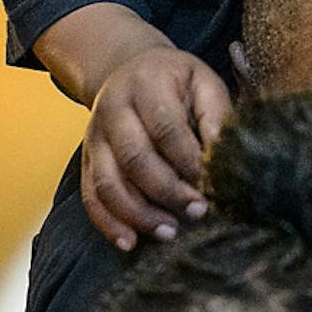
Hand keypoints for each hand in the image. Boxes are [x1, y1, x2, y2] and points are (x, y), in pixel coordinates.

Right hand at [81, 47, 231, 252]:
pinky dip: (108, 223)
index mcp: (146, 84)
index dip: (189, 161)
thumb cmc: (175, 80)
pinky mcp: (88, 159)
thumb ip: (216, 115)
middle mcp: (113, 109)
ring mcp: (94, 136)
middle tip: (197, 212)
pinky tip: (130, 242)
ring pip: (109, 182)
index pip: (166, 128)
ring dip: (139, 214)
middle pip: (135, 158)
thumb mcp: (202, 81)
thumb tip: (223, 157)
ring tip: (170, 232)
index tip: (212, 186)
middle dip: (168, 191)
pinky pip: (91, 196)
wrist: (127, 69)